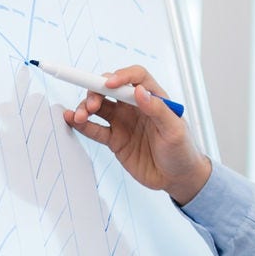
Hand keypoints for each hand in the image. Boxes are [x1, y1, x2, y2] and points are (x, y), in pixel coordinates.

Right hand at [60, 64, 212, 204]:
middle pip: (110, 89)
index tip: (109, 84)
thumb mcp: (174, 130)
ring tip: (79, 116)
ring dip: (86, 107)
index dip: (121, 76)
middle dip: (96, 91)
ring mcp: (124, 122)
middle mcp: (136, 107)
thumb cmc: (183, 151)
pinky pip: (95, 128)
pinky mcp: (115, 140)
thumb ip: (157, 110)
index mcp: (154, 99)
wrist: (178, 179)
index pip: (136, 78)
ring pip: (99, 107)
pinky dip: (81, 124)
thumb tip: (139, 91)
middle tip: (92, 105)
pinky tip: (71, 120)